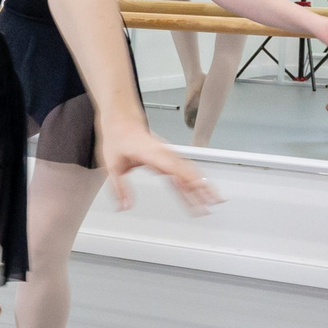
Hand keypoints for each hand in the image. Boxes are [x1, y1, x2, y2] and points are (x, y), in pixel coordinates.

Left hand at [100, 122, 217, 215]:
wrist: (122, 120)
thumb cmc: (118, 139)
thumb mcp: (112, 166)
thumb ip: (119, 188)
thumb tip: (124, 206)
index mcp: (152, 154)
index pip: (173, 168)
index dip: (188, 178)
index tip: (199, 187)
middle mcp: (164, 153)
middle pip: (187, 172)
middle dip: (202, 188)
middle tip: (213, 203)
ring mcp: (169, 155)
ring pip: (190, 171)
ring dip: (203, 185)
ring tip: (214, 200)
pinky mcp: (169, 157)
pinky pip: (185, 170)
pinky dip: (195, 180)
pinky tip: (202, 190)